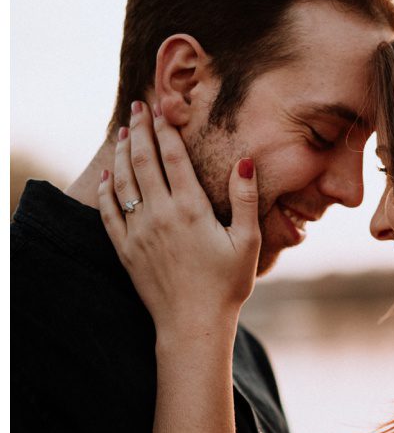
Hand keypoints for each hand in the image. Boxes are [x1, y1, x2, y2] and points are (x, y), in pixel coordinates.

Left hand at [99, 100, 260, 352]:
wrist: (193, 324)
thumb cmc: (228, 284)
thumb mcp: (248, 240)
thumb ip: (246, 198)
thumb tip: (244, 160)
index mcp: (191, 209)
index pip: (173, 157)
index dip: (165, 130)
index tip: (160, 109)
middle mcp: (160, 215)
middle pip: (143, 161)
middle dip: (139, 131)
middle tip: (137, 109)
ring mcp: (138, 232)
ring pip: (122, 182)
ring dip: (121, 154)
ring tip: (122, 134)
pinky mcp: (126, 250)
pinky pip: (109, 212)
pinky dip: (106, 190)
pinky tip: (107, 176)